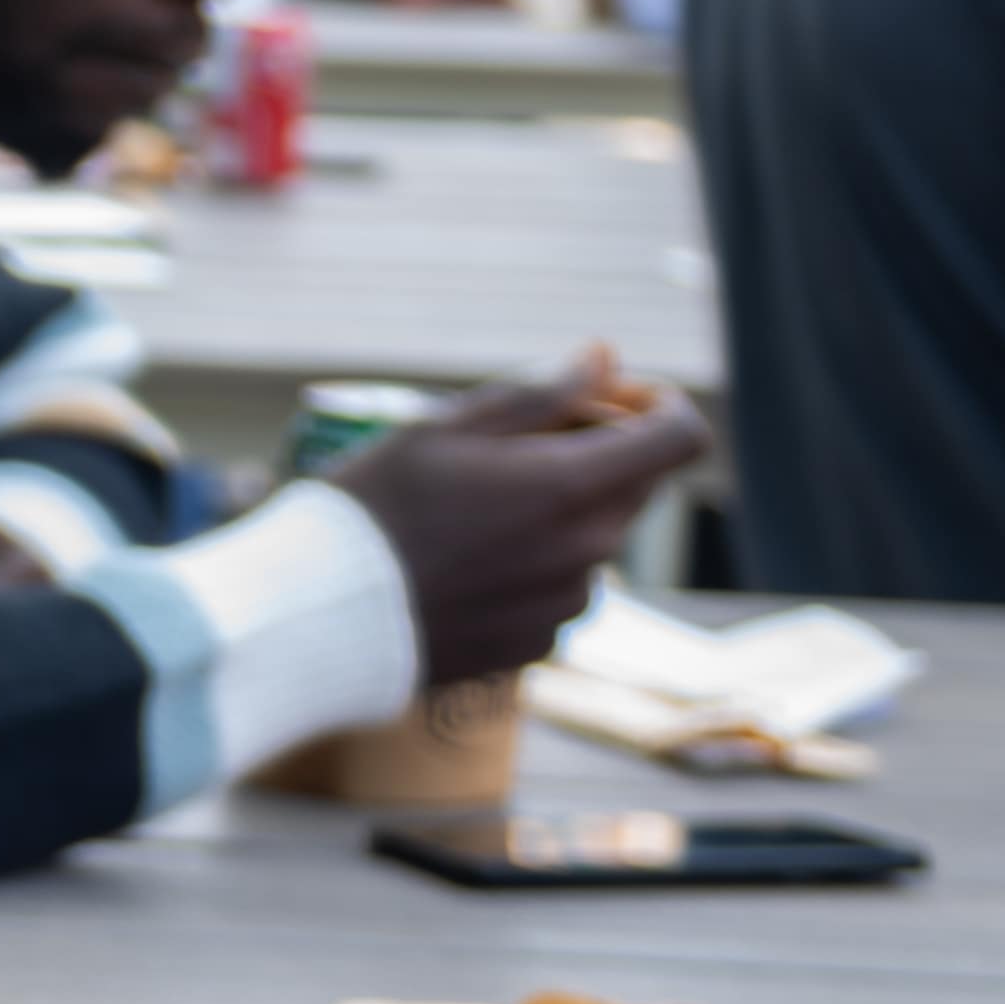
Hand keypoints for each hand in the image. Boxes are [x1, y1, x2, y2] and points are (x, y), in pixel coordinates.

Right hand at [325, 356, 713, 684]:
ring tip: (473, 516)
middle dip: (597, 454)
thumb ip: (541, 392)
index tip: (615, 397)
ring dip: (560, 515)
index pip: (681, 437)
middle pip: (636, 485)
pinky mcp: (539, 644)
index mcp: (573, 486)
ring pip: (594, 539)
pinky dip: (532, 568)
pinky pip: (559, 590)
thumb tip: (606, 359)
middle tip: (512, 447)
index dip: (660, 405)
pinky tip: (465, 567)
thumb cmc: (378, 508)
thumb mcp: (446, 426)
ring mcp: (567, 604)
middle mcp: (588, 550)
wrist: (324, 617)